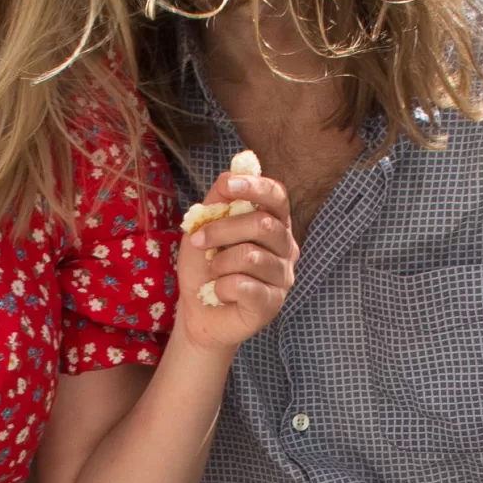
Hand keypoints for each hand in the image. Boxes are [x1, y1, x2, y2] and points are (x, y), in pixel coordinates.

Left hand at [177, 171, 298, 351]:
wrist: (197, 310)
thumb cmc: (204, 264)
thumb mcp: (203, 226)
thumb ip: (218, 199)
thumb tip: (232, 172)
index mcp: (273, 223)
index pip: (277, 196)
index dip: (255, 187)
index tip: (230, 185)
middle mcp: (286, 247)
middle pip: (263, 224)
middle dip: (222, 230)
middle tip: (197, 240)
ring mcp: (283, 277)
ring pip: (252, 256)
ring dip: (220, 262)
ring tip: (213, 271)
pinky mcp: (272, 304)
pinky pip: (246, 286)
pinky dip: (222, 286)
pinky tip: (220, 291)